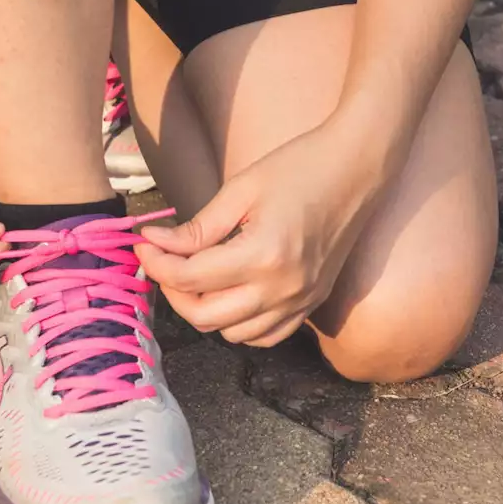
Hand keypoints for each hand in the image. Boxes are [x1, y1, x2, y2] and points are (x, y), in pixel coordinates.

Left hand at [137, 116, 392, 347]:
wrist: (358, 168)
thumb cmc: (300, 167)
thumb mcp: (241, 190)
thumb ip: (198, 228)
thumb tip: (155, 243)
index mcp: (263, 255)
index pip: (190, 278)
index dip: (157, 262)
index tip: (144, 243)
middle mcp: (283, 288)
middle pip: (205, 316)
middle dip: (173, 291)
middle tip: (164, 262)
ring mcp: (301, 301)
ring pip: (232, 334)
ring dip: (205, 310)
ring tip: (197, 276)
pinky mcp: (312, 304)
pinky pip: (265, 336)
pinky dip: (240, 324)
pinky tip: (231, 295)